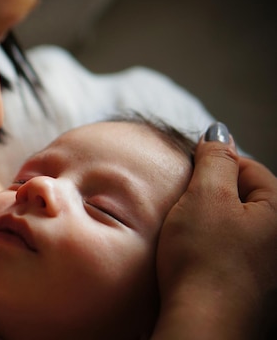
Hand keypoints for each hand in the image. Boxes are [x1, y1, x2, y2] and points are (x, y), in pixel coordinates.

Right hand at [154, 122, 276, 338]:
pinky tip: (193, 256)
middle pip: (242, 198)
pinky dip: (210, 248)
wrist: (202, 326)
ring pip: (234, 226)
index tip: (188, 173)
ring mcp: (268, 266)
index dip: (215, 165)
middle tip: (184, 205)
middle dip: (210, 195)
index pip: (250, 169)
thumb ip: (215, 159)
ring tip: (185, 232)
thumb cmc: (205, 262)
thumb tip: (219, 131)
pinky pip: (229, 252)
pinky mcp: (251, 287)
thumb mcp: (206, 197)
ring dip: (208, 223)